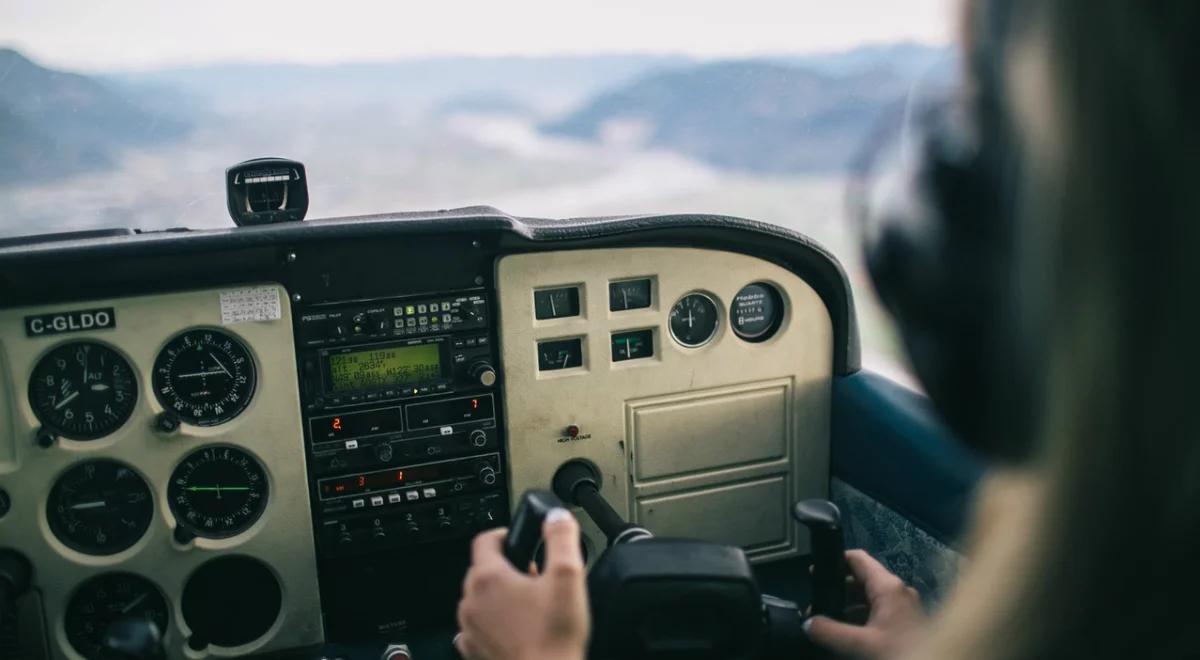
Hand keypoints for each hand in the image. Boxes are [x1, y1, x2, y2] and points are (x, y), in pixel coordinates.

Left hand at [455, 509, 588, 659]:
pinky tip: (517, 629)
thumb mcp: (568, 578)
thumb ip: (561, 539)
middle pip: (482, 569)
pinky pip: (478, 626)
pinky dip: (493, 623)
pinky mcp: (474, 650)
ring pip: (479, 599)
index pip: (485, 540)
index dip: (505, 534)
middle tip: (535, 577)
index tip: (519, 539)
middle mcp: (471, 602)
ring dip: (500, 596)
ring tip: (530, 606)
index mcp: (488, 578)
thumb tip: (557, 518)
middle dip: (508, 567)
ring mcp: (470, 628)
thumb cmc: (553, 638)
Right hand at [804, 550, 926, 659]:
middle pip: (862, 579)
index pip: (858, 559)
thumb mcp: (862, 644)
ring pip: (870, 597)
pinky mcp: (908, 622)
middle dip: (838, 590)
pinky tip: (851, 634)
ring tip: (830, 622)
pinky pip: (879, 612)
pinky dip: (862, 618)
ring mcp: (905, 606)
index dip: (835, 561)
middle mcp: (899, 591)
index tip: (816, 571)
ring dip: (849, 607)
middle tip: (818, 603)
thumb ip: (830, 632)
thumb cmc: (904, 653)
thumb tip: (808, 624)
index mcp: (889, 587)